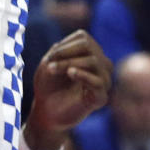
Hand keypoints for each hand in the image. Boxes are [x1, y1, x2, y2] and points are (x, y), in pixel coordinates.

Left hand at [25, 30, 111, 149]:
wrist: (46, 111)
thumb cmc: (48, 84)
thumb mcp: (50, 61)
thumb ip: (63, 49)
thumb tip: (78, 40)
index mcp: (91, 54)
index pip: (84, 38)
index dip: (64, 45)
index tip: (50, 58)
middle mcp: (101, 65)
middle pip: (89, 47)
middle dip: (66, 54)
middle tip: (49, 66)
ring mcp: (103, 82)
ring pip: (94, 62)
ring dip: (69, 63)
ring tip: (52, 70)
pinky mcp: (101, 98)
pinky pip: (99, 82)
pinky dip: (83, 75)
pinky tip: (70, 74)